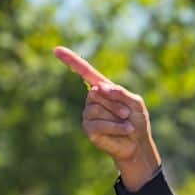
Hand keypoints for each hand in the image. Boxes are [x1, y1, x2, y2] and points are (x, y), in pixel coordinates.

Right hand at [54, 46, 160, 187]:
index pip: (85, 72)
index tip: (56, 49)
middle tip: (126, 113)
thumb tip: (99, 88)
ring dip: (117, 116)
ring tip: (126, 124)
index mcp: (103, 89)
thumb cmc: (136, 121)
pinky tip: (124, 130)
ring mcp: (88, 114)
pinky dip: (115, 127)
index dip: (71, 61)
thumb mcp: (135, 102)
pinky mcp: (89, 129)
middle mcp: (92, 100)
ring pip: (97, 108)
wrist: (138, 144)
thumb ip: (120, 92)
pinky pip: (98, 124)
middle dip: (115, 103)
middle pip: (96, 93)